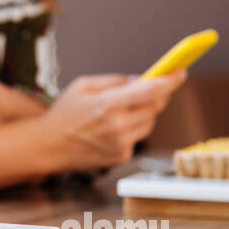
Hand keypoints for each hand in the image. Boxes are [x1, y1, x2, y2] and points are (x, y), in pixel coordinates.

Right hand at [42, 70, 187, 168]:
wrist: (47, 146)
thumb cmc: (63, 113)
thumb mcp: (83, 85)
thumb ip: (114, 81)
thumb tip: (140, 80)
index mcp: (109, 104)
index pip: (151, 91)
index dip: (169, 80)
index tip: (181, 72)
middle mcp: (118, 125)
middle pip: (156, 107)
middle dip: (157, 95)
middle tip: (152, 88)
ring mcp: (121, 143)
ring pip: (149, 123)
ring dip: (144, 113)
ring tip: (120, 112)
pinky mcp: (121, 156)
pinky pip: (137, 137)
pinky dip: (131, 129)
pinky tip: (110, 129)